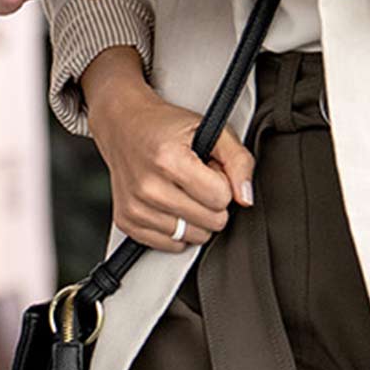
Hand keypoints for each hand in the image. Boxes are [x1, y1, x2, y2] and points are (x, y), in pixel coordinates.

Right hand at [84, 48, 253, 249]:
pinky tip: (169, 203)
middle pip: (210, 222)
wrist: (123, 124)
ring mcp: (135, 207)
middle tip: (195, 178)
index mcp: (169, 159)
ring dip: (195, 216)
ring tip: (181, 189)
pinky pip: (171, 245)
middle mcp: (148, 187)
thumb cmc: (166, 126)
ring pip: (193, 237)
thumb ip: (238, 160)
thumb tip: (246, 198)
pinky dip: (176, 228)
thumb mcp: (210, 128)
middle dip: (211, 201)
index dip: (221, 182)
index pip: (221, 198)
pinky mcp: (126, 221)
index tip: (208, 168)